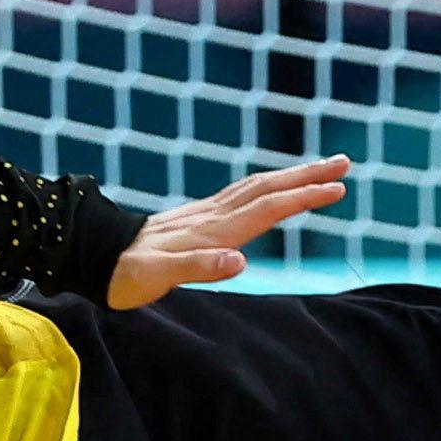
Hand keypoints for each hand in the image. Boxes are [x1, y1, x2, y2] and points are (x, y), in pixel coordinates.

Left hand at [107, 155, 351, 307]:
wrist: (95, 257)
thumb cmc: (127, 275)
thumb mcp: (158, 278)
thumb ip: (198, 268)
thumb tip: (239, 261)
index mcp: (212, 231)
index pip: (267, 208)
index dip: (303, 198)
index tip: (337, 188)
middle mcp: (213, 216)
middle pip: (268, 188)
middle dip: (308, 175)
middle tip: (345, 162)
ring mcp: (205, 213)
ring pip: (257, 187)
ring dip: (291, 177)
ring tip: (321, 169)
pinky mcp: (197, 217)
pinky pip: (243, 195)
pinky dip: (268, 187)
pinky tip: (272, 189)